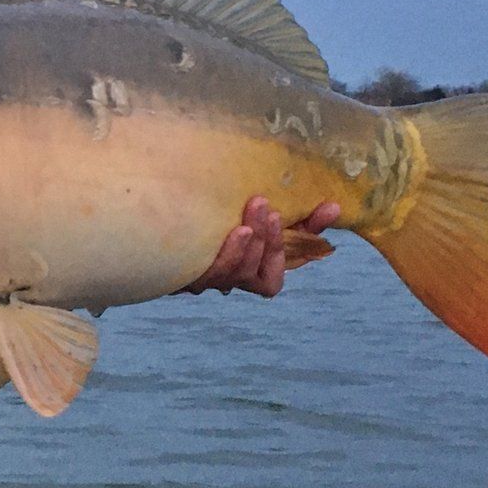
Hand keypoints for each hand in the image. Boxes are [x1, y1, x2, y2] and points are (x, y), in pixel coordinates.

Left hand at [180, 196, 339, 297]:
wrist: (151, 229)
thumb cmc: (213, 218)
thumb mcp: (255, 214)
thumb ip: (297, 216)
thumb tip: (335, 206)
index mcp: (254, 267)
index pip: (291, 263)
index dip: (309, 244)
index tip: (324, 210)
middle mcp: (234, 280)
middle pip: (263, 277)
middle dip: (273, 242)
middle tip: (271, 208)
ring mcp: (210, 280)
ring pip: (241, 275)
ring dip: (254, 243)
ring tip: (256, 208)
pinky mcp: (185, 276)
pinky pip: (213, 273)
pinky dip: (230, 253)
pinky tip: (236, 230)